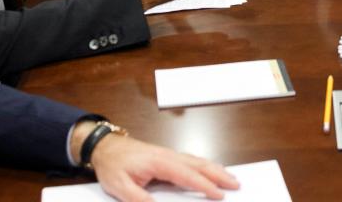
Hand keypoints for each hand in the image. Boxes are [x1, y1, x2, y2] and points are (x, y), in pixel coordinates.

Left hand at [72, 124, 238, 201]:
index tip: (219, 194)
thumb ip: (138, 199)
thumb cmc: (113, 165)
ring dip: (215, 169)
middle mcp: (168, 156)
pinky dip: (205, 166)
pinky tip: (210, 170)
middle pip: (199, 165)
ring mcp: (169, 155)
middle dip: (219, 174)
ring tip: (231, 178)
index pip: (187, 175)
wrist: (105, 146)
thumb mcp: (120, 187)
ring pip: (197, 161)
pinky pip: (191, 161)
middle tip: (236, 184)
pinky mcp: (167, 157)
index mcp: (160, 162)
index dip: (204, 186)